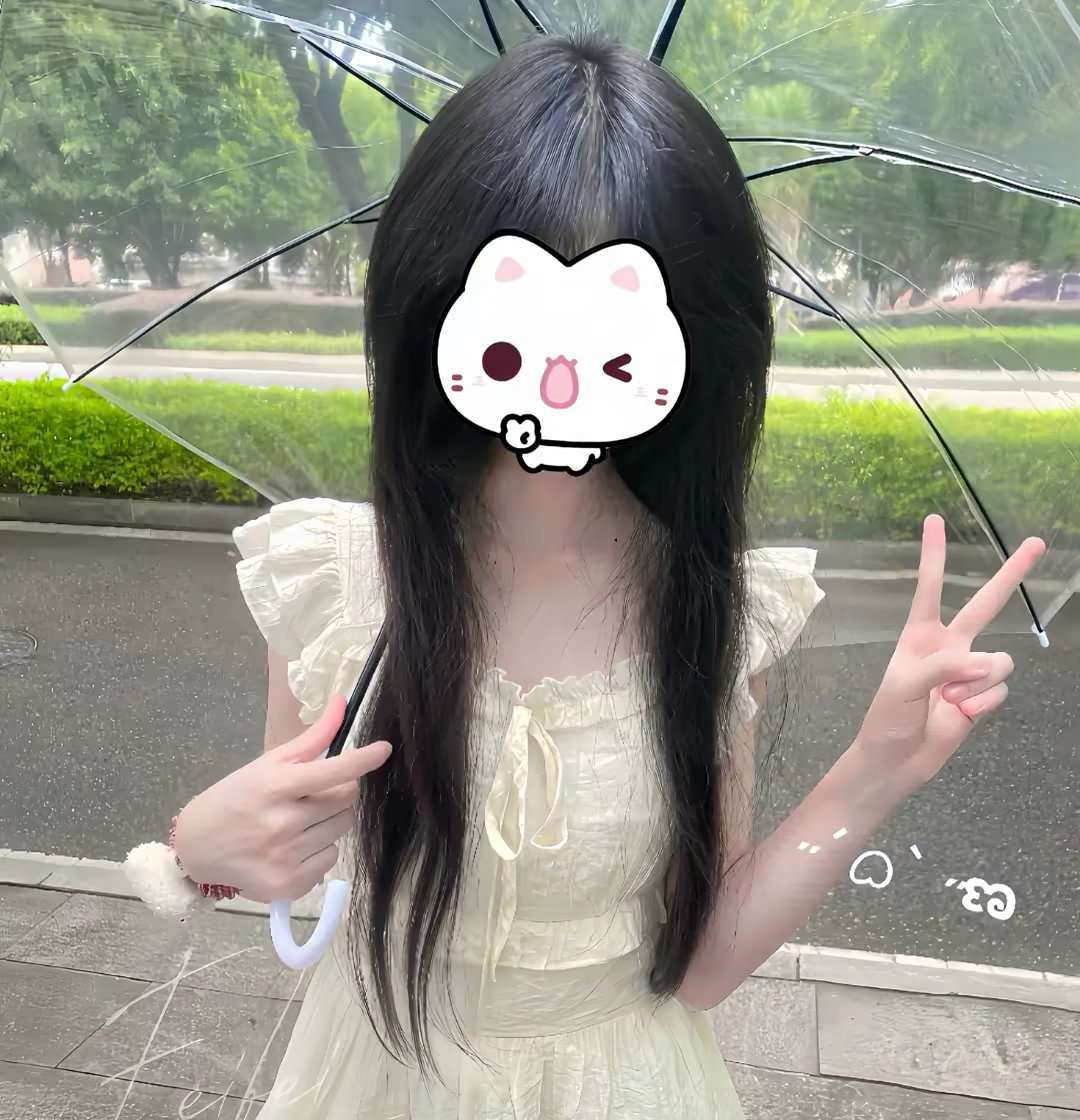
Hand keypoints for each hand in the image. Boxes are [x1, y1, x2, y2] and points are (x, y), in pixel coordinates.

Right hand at [173, 694, 391, 902]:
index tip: (383, 749)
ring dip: (330, 821)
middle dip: (339, 792)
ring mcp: (286, 858)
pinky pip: (330, 859)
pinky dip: (319, 850)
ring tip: (299, 821)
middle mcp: (282, 823)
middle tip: (313, 794)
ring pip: (342, 829)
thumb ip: (313, 737)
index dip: (362, 759)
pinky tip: (293, 847)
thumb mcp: (268, 763)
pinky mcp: (288, 885)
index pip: (332, 771)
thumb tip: (342, 701)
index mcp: (275, 787)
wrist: (196, 848)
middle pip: (345, 800)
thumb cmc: (237, 798)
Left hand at [853, 514, 1045, 785]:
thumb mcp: (902, 686)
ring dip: (979, 682)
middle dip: (1011, 573)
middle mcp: (949, 646)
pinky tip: (960, 714)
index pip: (929, 587)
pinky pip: (999, 691)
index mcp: (920, 635)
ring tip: (948, 699)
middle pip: (987, 603)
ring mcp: (969, 671)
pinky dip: (981, 703)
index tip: (934, 519)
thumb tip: (980, 663)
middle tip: (1038, 542)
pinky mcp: (983, 696)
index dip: (933, 554)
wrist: (897, 759)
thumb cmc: (887, 718)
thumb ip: (941, 667)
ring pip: (1000, 660)